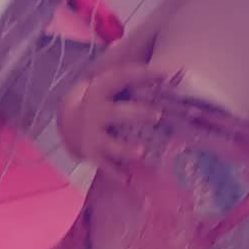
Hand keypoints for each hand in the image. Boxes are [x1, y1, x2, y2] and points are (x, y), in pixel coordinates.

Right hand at [61, 62, 168, 178]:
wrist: (71, 124)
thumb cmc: (107, 100)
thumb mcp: (115, 83)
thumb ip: (139, 76)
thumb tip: (177, 68)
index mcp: (103, 87)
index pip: (123, 77)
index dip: (143, 75)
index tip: (165, 74)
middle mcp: (96, 110)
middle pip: (118, 112)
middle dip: (137, 114)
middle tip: (158, 116)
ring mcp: (94, 134)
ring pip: (110, 143)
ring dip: (125, 149)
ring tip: (141, 152)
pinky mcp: (93, 154)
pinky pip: (105, 166)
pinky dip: (115, 174)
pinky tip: (127, 180)